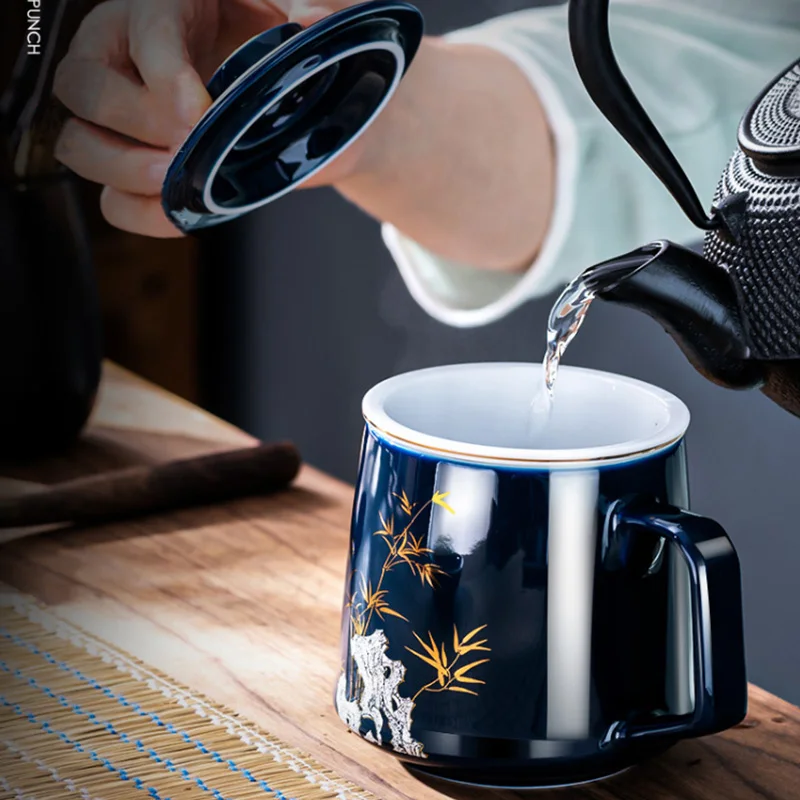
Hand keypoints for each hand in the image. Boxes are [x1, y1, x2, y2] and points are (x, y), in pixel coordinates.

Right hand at [54, 0, 361, 236]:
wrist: (307, 106)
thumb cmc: (286, 49)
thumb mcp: (299, 14)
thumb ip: (312, 5)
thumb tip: (312, 21)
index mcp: (161, 8)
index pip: (142, 30)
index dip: (165, 74)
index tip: (202, 111)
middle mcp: (120, 59)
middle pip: (80, 87)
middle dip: (136, 121)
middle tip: (188, 142)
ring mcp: (119, 121)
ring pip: (77, 145)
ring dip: (125, 170)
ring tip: (176, 177)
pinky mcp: (135, 171)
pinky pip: (113, 201)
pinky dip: (142, 213)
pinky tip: (183, 209)